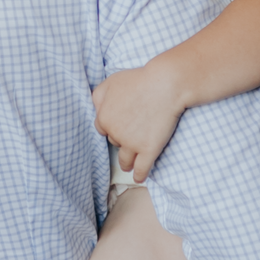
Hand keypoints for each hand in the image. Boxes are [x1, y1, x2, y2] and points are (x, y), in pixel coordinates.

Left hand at [93, 60, 188, 184]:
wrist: (165, 84)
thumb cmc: (139, 80)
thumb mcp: (110, 82)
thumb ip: (98, 96)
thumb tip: (95, 109)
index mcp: (104, 118)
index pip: (102, 129)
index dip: (111, 127)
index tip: (120, 126)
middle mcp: (115, 133)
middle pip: (115, 142)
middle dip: (121, 139)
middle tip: (133, 133)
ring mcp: (132, 144)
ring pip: (124, 160)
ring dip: (126, 162)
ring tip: (129, 164)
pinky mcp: (149, 149)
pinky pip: (141, 168)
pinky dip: (140, 175)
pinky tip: (139, 178)